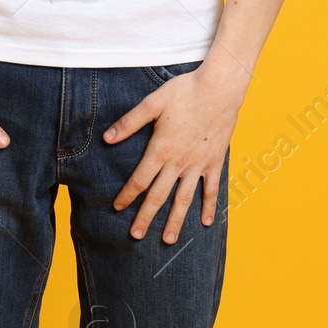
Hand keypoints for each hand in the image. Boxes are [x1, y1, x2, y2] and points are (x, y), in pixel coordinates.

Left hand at [103, 64, 245, 242]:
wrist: (220, 88)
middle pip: (159, 195)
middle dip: (146, 217)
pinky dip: (209, 206)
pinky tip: (204, 222)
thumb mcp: (152, 103)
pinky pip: (211, 189)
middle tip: (135, 236)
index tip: (118, 207)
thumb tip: (107, 138)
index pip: (140, 179)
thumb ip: (129, 123)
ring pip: (185, 199)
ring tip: (167, 239)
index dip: (128, 195)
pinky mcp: (215, 162)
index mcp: (161, 148)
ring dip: (175, 220)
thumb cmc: (185, 91)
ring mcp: (199, 164)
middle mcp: (179, 162)